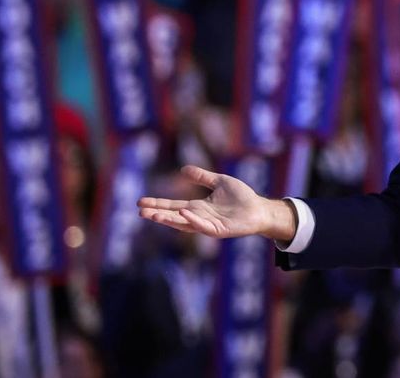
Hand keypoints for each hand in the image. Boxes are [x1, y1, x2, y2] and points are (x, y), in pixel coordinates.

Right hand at [137, 165, 296, 243]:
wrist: (259, 209)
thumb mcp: (219, 181)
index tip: (140, 202)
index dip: (158, 204)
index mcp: (197, 207)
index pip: (173, 206)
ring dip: (169, 220)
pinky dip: (193, 220)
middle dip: (157, 214)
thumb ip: (202, 177)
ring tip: (154, 215)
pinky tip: (183, 213)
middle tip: (140, 212)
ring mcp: (208, 225)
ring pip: (184, 224)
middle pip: (173, 217)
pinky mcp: (219, 230)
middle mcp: (199, 217)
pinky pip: (203, 226)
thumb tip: (183, 169)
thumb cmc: (241, 197)